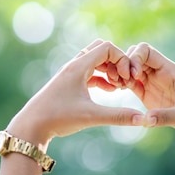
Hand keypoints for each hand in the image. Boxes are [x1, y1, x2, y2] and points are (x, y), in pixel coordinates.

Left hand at [7, 39, 144, 147]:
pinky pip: (90, 72)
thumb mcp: (91, 116)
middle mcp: (74, 66)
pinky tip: (110, 91)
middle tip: (124, 81)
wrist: (31, 126)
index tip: (127, 79)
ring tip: (119, 88)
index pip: (107, 47)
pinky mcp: (69, 84)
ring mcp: (70, 74)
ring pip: (95, 61)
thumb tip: (143, 120)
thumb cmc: (58, 118)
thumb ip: (118, 116)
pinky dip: (102, 77)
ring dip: (110, 70)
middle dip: (117, 62)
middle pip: (101, 49)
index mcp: (79, 66)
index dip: (122, 60)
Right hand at [127, 42, 174, 141]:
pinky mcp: (150, 94)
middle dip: (124, 64)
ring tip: (116, 86)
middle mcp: (161, 73)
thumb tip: (145, 120)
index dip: (135, 58)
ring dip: (121, 73)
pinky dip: (123, 83)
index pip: (147, 51)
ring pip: (131, 68)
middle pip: (136, 56)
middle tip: (121, 81)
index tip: (133, 75)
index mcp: (170, 70)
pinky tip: (118, 90)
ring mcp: (154, 83)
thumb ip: (165, 117)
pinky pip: (132, 82)